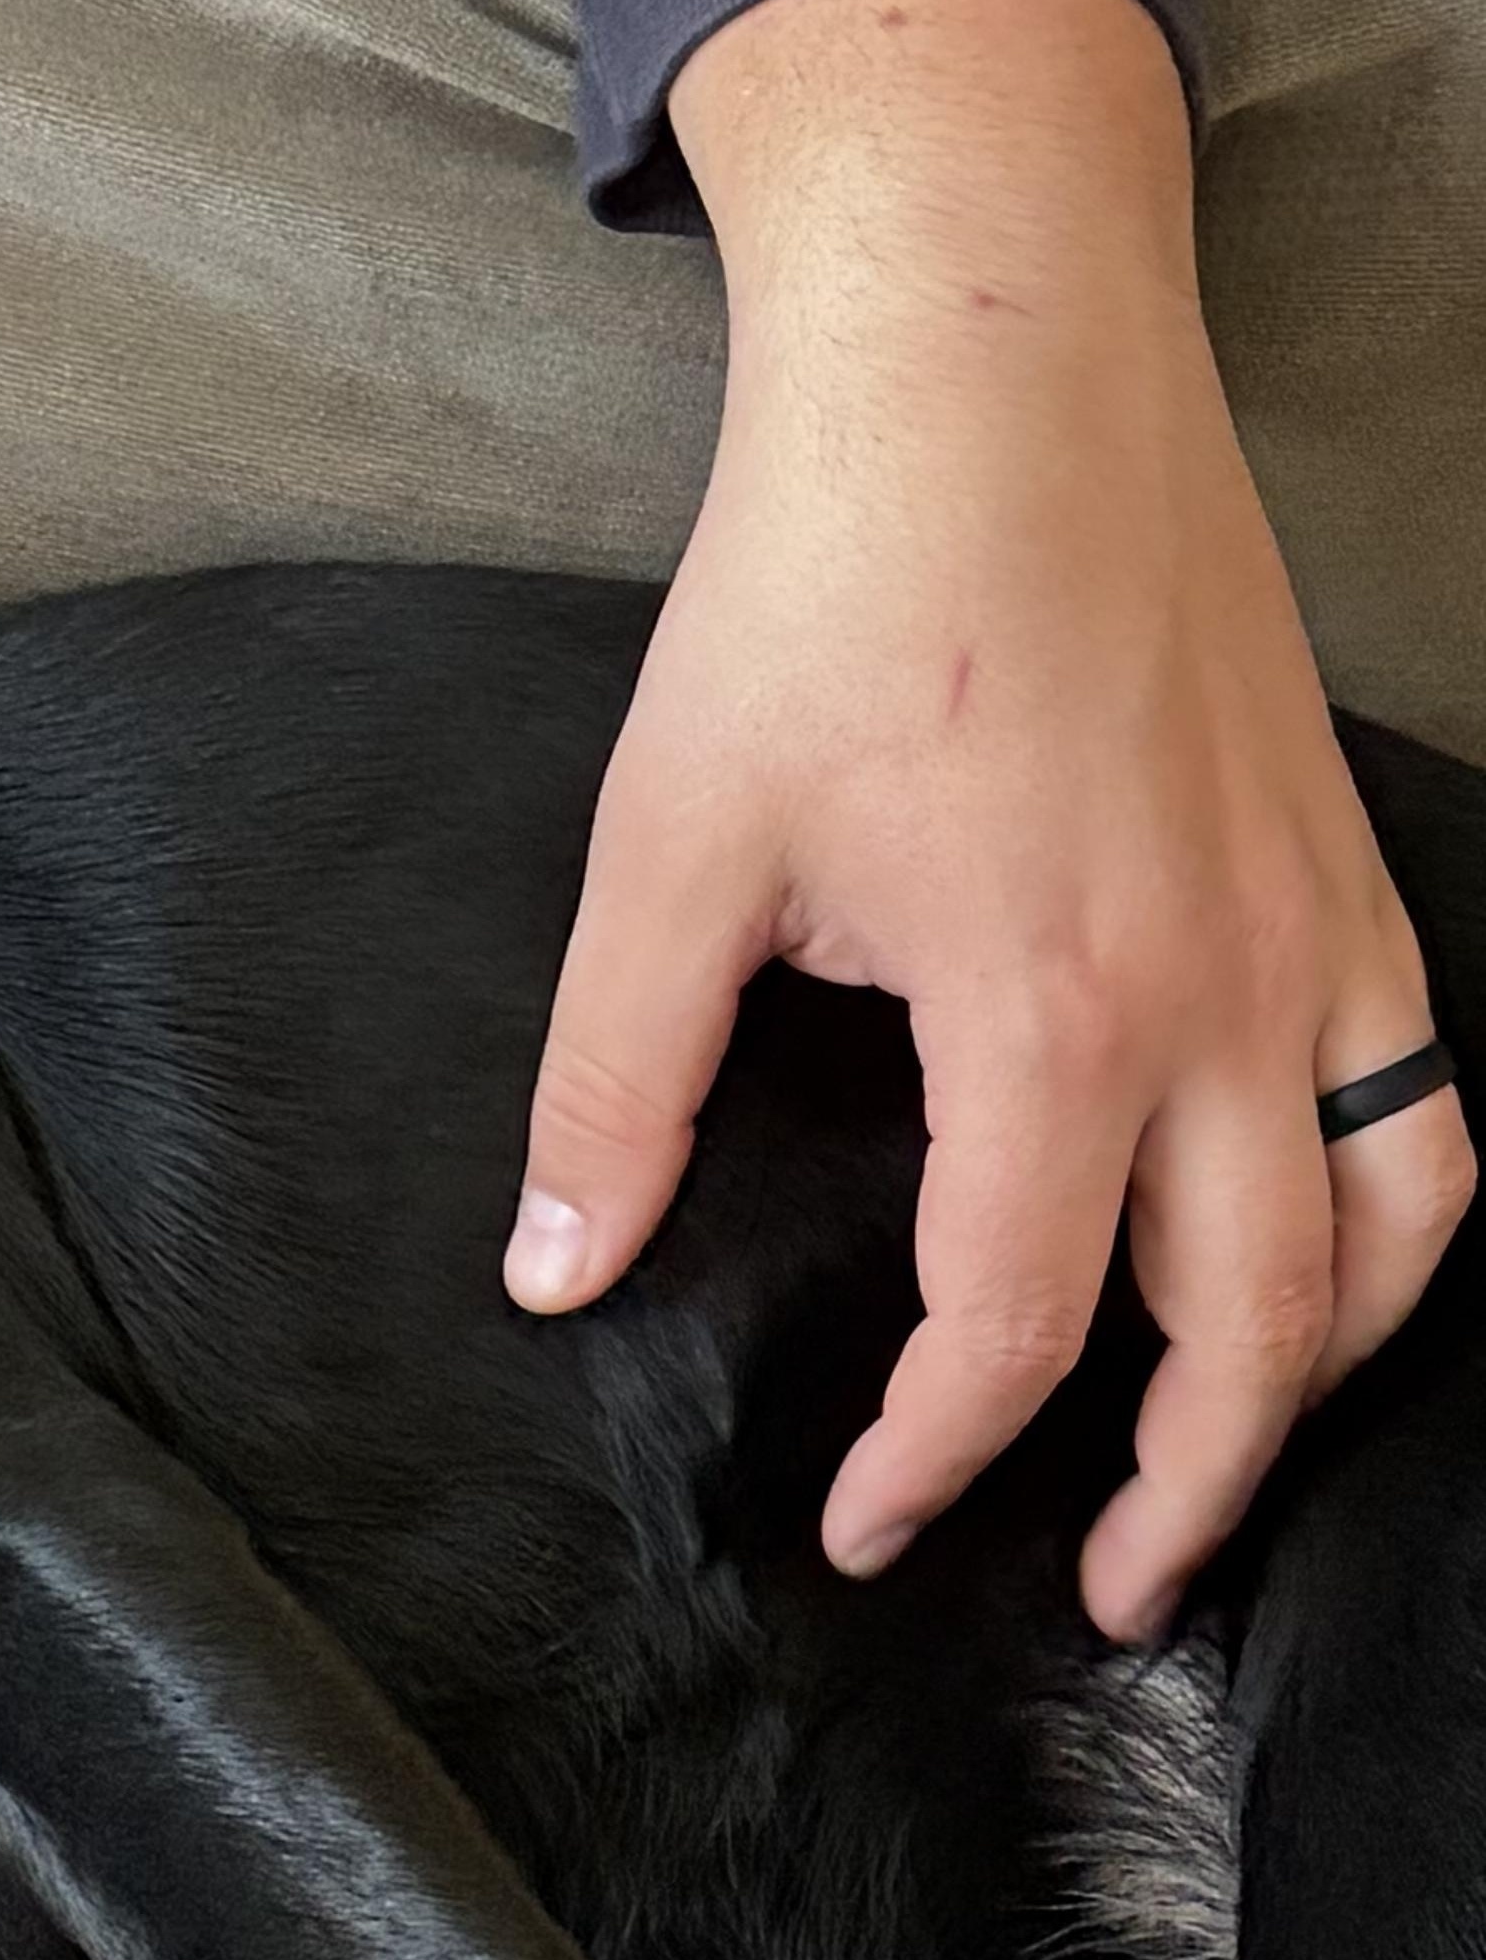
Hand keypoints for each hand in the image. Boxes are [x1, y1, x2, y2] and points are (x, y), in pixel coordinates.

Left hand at [503, 0, 1468, 1644]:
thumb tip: (560, 1267)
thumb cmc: (825, 589)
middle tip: (1119, 1602)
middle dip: (1193, 1488)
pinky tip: (1317, 1253)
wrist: (992, 356)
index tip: (867, 1527)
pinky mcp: (1342, 855)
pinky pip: (1432, 1084)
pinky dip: (1401, 1209)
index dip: (939, 1455)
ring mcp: (1315, 920)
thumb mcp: (669, 852)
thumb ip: (616, 1087)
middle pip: (1262, 1322)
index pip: (1019, 1321)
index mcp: (1051, 1010)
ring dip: (1331, 1366)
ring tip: (1238, 1461)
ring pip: (1402, 1216)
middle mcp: (1227, 990)